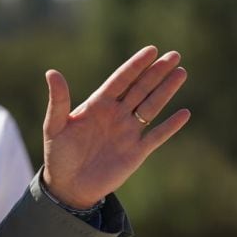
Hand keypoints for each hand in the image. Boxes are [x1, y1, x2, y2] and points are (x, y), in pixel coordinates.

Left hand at [42, 46, 189, 208]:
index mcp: (97, 105)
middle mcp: (116, 115)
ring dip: (166, 90)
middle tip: (174, 55)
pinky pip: (157, 136)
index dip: (135, 65)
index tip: (151, 50)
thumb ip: (58, 101)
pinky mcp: (137, 152)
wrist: (68, 186)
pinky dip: (170, 125)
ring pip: (152, 106)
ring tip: (181, 72)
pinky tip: (184, 113)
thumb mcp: (54, 126)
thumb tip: (51, 72)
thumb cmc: (58, 154)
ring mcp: (128, 132)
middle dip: (157, 72)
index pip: (120, 80)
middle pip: (140, 88)